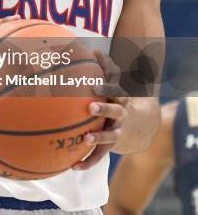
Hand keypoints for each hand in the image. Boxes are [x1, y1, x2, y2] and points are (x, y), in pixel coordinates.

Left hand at [72, 50, 128, 169]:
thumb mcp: (117, 83)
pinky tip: (72, 166)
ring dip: (97, 138)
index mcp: (120, 98)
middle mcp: (121, 115)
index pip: (115, 88)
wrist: (142, 126)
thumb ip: (105, 68)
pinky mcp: (112, 146)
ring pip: (109, 137)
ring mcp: (118, 131)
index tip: (95, 85)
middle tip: (90, 107)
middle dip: (104, 109)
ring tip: (85, 139)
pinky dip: (87, 161)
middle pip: (115, 111)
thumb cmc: (121, 99)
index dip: (107, 85)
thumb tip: (90, 48)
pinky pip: (99, 155)